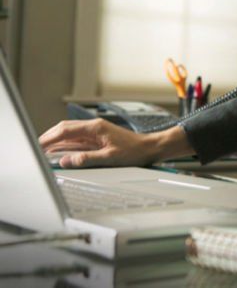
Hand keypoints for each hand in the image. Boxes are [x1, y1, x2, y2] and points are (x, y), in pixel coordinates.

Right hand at [38, 119, 191, 167]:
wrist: (150, 147)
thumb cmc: (134, 151)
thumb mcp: (110, 158)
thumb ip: (86, 159)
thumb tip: (66, 161)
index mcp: (95, 128)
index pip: (65, 130)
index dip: (49, 138)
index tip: (37, 146)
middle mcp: (94, 126)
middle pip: (65, 128)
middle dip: (49, 137)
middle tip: (36, 148)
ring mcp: (96, 130)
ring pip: (70, 132)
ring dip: (56, 140)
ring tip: (44, 150)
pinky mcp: (98, 136)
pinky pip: (77, 138)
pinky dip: (66, 143)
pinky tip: (61, 150)